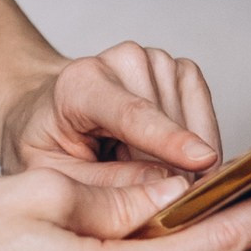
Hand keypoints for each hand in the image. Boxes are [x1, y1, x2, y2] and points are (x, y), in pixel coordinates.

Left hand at [0, 42, 223, 182]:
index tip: (203, 160)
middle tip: (130, 186)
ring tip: (134, 163)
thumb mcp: (53, 176)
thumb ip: (106, 187)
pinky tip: (159, 152)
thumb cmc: (44, 142)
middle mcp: (123, 61)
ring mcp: (157, 61)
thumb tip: (168, 189)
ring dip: (178, 161)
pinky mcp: (182, 71)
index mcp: (80, 84)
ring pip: (195, 129)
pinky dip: (192, 149)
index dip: (168, 139)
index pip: (131, 114)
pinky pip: (207, 122)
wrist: (43, 110)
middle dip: (167, 173)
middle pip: (170, 131)